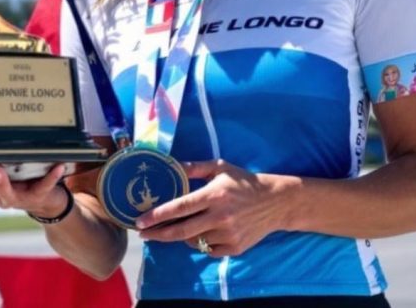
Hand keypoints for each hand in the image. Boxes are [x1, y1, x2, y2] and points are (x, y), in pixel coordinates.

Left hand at [134, 159, 291, 256]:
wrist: (275, 202)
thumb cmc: (244, 182)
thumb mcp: (220, 167)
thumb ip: (195, 167)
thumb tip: (171, 165)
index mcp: (214, 195)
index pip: (179, 208)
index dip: (157, 215)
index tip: (140, 221)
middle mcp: (220, 217)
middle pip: (181, 231)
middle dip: (158, 234)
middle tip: (143, 234)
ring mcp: (228, 235)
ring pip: (193, 241)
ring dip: (182, 236)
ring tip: (178, 227)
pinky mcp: (235, 248)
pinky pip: (208, 250)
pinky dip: (200, 243)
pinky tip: (200, 233)